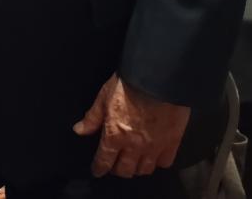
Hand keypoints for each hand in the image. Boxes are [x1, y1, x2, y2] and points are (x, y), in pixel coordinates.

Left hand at [73, 74, 190, 177]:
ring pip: (145, 169)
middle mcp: (134, 146)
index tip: (97, 171)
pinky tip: (154, 157)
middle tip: (116, 165)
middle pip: (125, 170)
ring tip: (134, 162)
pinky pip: (165, 162)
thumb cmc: (127, 86)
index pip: (104, 160)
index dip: (99, 168)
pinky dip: (158, 162)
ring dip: (137, 168)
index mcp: (114, 136)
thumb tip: (79, 130)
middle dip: (118, 170)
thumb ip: (92, 118)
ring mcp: (154, 147)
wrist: (156, 80)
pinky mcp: (172, 143)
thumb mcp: (103, 98)